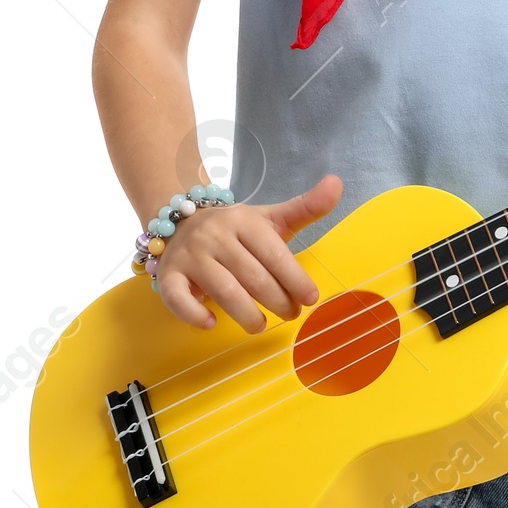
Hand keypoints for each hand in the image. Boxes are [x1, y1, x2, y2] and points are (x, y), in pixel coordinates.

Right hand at [154, 173, 341, 331]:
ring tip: (261, 325)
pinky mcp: (169, 275)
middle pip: (252, 276)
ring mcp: (191, 256)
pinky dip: (194, 314)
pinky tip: (212, 323)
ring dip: (246, 314)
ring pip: (222, 290)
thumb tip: (337, 183)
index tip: (311, 298)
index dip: (295, 278)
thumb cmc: (236, 229)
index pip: (274, 253)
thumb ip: (305, 207)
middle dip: (277, 300)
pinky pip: (178, 299)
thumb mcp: (270, 218)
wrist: (181, 220)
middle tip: (291, 314)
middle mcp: (215, 235)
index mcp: (243, 220)